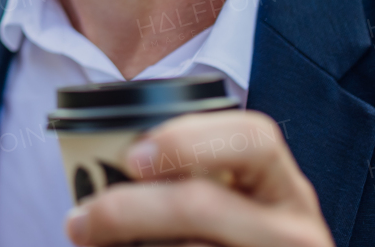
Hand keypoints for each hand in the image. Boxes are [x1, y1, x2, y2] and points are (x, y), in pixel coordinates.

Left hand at [65, 111, 333, 246]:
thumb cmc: (233, 238)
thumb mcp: (234, 203)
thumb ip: (192, 179)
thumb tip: (100, 175)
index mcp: (285, 188)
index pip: (255, 140)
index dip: (188, 140)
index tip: (132, 158)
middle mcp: (294, 230)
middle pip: (202, 206)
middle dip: (128, 209)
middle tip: (80, 221)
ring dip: (130, 246)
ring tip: (91, 240)